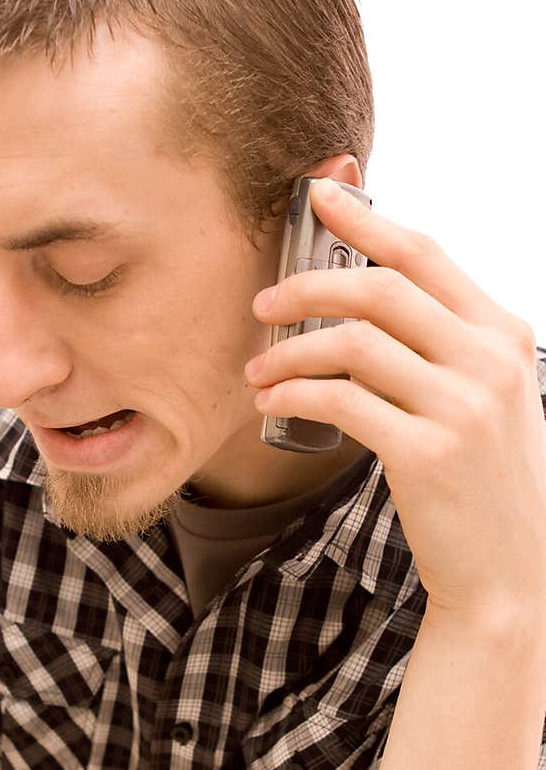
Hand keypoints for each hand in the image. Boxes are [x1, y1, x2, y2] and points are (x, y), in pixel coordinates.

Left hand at [245, 178, 545, 618]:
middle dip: (307, 286)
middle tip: (264, 303)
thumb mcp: (487, 398)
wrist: (510, 572)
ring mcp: (462, 406)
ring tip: (259, 369)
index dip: (365, 219)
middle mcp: (489, 361)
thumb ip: (446, 347)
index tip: (317, 197)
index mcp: (503, 334)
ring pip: (352, 343)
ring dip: (290, 350)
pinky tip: (272, 403)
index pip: (424, 254)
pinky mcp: (426, 453)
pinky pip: (339, 401)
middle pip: (379, 289)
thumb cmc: (483, 482)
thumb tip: (368, 299)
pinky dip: (294, 395)